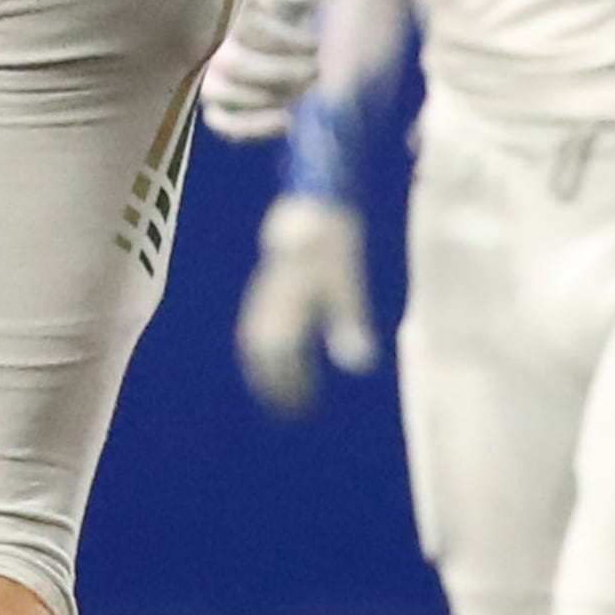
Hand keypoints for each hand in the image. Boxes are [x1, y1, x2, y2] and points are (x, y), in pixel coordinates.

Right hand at [201, 0, 344, 144]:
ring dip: (268, 97)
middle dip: (281, 72)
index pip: (245, 27)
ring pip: (220, 93)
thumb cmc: (285, 0)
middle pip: (232, 63)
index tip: (314, 44)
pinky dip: (252, 128)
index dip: (284, 41)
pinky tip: (287, 122)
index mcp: (222, 4)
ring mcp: (207, 71)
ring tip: (303, 91)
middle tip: (315, 69)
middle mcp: (205, 38)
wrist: (275, 18)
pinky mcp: (216, 101)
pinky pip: (220, 122)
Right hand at [237, 191, 376, 413]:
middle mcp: (268, 300)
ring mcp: (263, 294)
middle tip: (289, 409)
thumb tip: (359, 365)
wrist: (314, 205)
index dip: (287, 383)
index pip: (278, 355)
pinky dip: (265, 352)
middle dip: (272, 382)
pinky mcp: (267, 289)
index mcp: (285, 301)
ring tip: (284, 393)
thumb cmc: (335, 245)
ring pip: (255, 340)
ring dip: (266, 369)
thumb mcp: (348, 284)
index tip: (300, 407)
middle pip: (260, 352)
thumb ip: (350, 323)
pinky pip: (257, 328)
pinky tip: (283, 363)